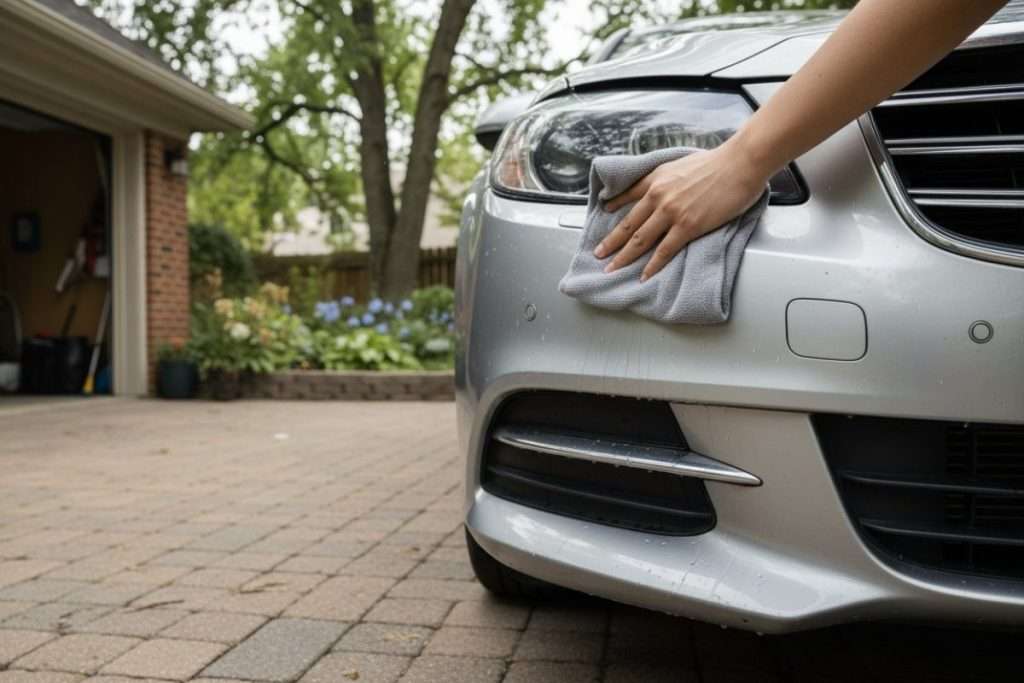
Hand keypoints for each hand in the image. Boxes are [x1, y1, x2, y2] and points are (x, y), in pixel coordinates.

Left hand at [594, 138, 769, 280]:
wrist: (739, 163)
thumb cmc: (717, 163)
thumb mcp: (681, 163)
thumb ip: (667, 177)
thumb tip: (666, 186)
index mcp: (656, 179)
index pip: (628, 195)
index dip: (614, 206)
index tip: (604, 214)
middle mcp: (658, 196)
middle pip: (628, 225)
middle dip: (610, 242)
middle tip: (598, 254)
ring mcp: (671, 212)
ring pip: (640, 240)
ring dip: (623, 257)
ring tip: (611, 268)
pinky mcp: (687, 226)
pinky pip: (664, 250)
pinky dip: (652, 265)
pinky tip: (643, 275)